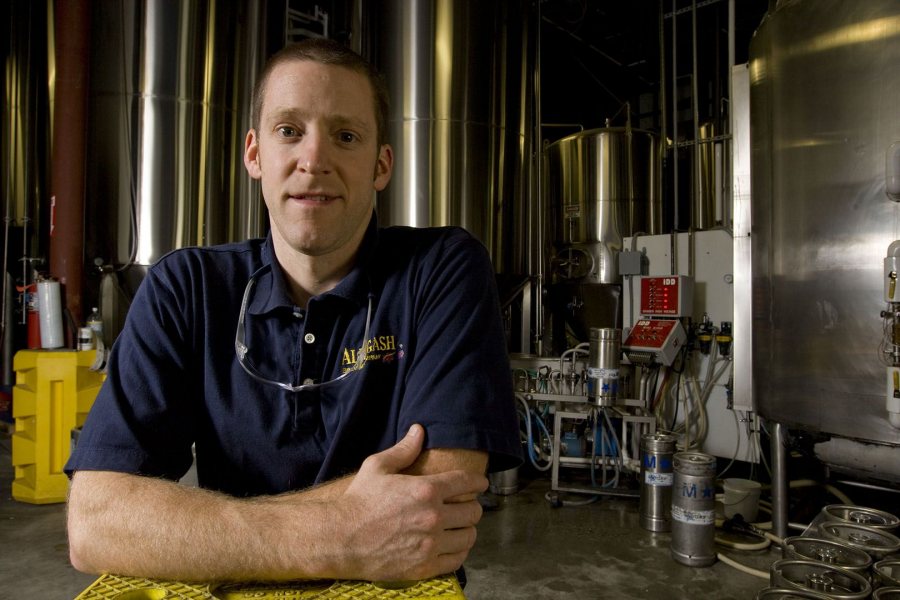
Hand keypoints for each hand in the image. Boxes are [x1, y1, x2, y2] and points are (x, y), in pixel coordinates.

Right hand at [337, 424, 488, 580]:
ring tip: (459, 526)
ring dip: (467, 529)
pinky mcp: (424, 566)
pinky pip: (457, 560)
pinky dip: (458, 551)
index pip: (467, 483)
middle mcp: (433, 517)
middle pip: (473, 511)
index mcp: (426, 490)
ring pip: (469, 536)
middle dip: (471, 506)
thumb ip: (403, 450)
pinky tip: (451, 545)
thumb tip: (418, 430)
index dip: (478, 481)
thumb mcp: (377, 467)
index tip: (481, 483)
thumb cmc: (358, 501)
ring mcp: (430, 544)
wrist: (339, 538)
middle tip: (465, 506)